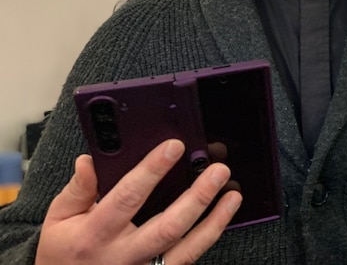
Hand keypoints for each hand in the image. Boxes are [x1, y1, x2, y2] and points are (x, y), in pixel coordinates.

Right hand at [35, 139, 241, 264]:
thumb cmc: (64, 254)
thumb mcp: (59, 220)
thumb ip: (78, 189)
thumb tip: (90, 160)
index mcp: (94, 235)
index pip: (127, 198)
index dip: (152, 171)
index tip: (174, 146)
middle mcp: (123, 256)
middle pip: (167, 227)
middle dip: (197, 197)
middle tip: (218, 169)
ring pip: (186, 250)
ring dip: (214, 221)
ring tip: (233, 194)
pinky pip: (188, 260)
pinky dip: (209, 237)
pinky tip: (224, 216)